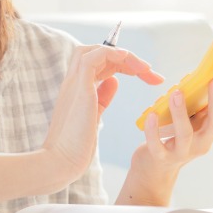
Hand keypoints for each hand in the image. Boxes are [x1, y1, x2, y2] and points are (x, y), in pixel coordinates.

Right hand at [43, 44, 163, 181]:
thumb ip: (103, 96)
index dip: (125, 64)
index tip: (147, 76)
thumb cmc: (76, 145)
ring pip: (94, 50)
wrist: (61, 161)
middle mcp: (75, 81)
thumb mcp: (94, 115)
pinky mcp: (79, 88)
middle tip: (151, 72)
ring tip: (144, 69)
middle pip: (100, 53)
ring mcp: (75, 83)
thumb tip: (114, 81)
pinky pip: (92, 58)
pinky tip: (129, 62)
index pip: (101, 62)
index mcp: (78, 86)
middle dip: (129, 59)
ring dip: (123, 55)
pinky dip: (111, 54)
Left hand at [120, 64, 212, 205]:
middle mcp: (203, 142)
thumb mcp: (192, 119)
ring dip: (181, 112)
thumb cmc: (175, 136)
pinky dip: (154, 130)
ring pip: (185, 133)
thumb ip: (199, 103)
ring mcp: (183, 152)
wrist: (156, 168)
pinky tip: (152, 114)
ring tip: (176, 93)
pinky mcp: (162, 158)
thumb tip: (203, 73)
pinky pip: (158, 145)